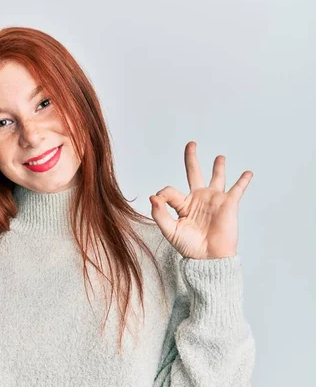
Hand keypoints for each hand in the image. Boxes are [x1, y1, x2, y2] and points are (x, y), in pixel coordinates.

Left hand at [149, 141, 252, 259]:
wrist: (209, 257)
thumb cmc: (189, 247)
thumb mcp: (169, 230)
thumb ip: (160, 213)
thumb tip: (153, 196)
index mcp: (182, 204)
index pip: (169, 191)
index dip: (162, 195)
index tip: (159, 201)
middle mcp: (198, 199)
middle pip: (194, 172)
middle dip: (191, 158)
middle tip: (191, 144)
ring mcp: (214, 200)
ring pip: (216, 177)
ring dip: (218, 166)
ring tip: (219, 157)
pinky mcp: (228, 204)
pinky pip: (237, 189)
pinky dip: (243, 180)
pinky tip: (248, 172)